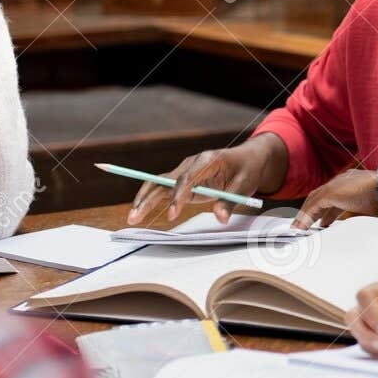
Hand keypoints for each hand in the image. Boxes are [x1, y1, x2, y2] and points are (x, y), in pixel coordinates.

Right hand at [128, 135, 285, 224]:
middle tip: (136, 216)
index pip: (187, 178)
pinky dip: (149, 200)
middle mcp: (190, 164)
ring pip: (157, 184)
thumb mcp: (245, 186)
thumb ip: (231, 201)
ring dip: (143, 200)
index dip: (178, 196)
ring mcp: (183, 171)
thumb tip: (220, 218)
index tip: (173, 214)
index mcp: (207, 160)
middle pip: (164, 180)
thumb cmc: (246, 171)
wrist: (246, 159)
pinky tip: (139, 213)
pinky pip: (161, 189)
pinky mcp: (181, 180)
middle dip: (148, 198)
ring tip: (132, 218)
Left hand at [292, 169, 377, 230]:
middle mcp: (343, 180)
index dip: (326, 209)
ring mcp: (336, 184)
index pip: (334, 195)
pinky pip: (313, 207)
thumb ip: (365, 213)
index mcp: (353, 181)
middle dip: (313, 211)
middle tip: (306, 225)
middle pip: (321, 196)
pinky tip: (302, 228)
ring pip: (314, 200)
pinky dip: (306, 217)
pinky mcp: (330, 192)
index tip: (323, 221)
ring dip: (306, 215)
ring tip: (300, 228)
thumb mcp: (373, 208)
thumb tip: (368, 225)